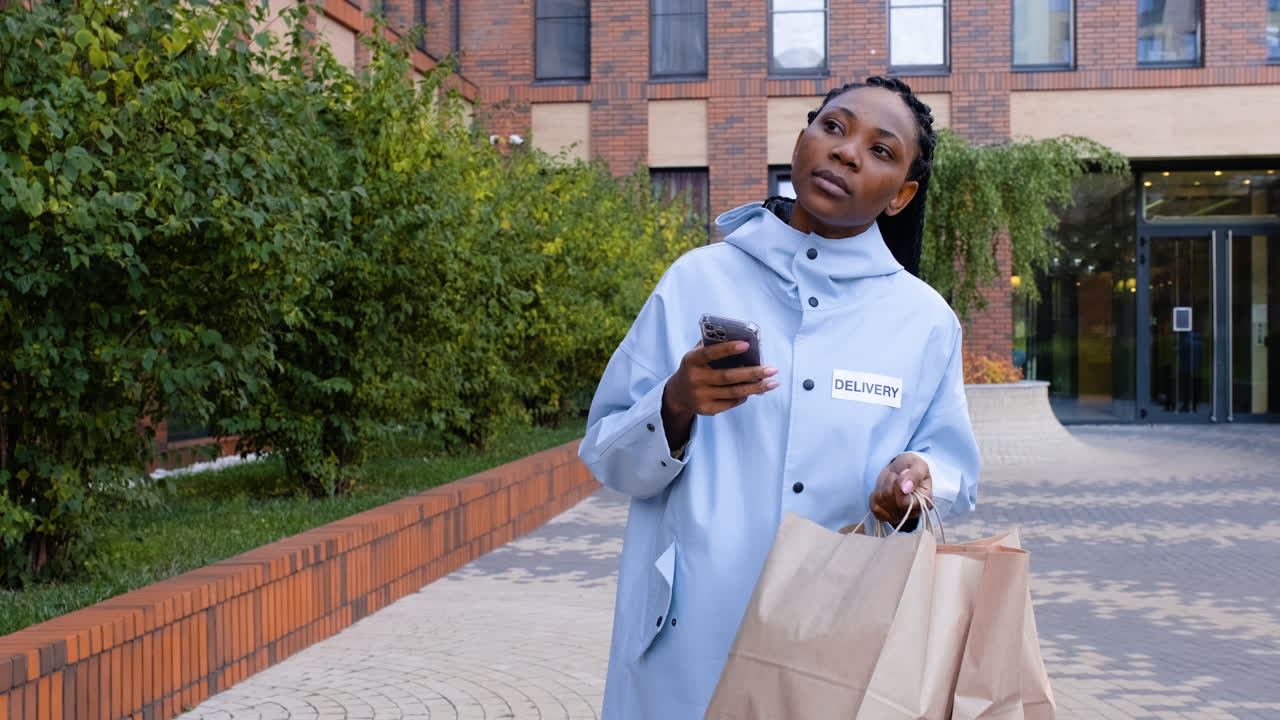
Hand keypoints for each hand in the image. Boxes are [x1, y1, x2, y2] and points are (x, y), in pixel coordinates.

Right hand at [660, 342, 778, 451]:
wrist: (677, 394)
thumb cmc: (694, 368)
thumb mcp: (696, 355)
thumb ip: (712, 345)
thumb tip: (740, 335)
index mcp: (692, 361)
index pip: (710, 353)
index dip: (728, 349)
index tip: (747, 344)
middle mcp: (695, 379)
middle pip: (728, 376)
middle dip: (753, 373)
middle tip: (772, 369)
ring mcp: (700, 396)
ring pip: (734, 392)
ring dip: (756, 388)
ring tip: (773, 382)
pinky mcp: (707, 409)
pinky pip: (731, 402)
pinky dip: (745, 396)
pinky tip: (755, 390)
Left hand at [869, 453, 932, 524]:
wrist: (903, 469)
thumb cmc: (912, 467)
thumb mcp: (918, 465)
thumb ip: (914, 475)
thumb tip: (905, 489)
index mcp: (924, 503)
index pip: (903, 503)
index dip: (898, 487)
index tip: (901, 473)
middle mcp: (912, 513)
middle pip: (888, 499)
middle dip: (889, 482)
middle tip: (896, 475)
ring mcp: (898, 516)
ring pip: (880, 500)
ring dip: (882, 486)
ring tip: (891, 480)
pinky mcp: (886, 515)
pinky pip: (874, 506)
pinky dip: (875, 494)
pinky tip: (884, 489)